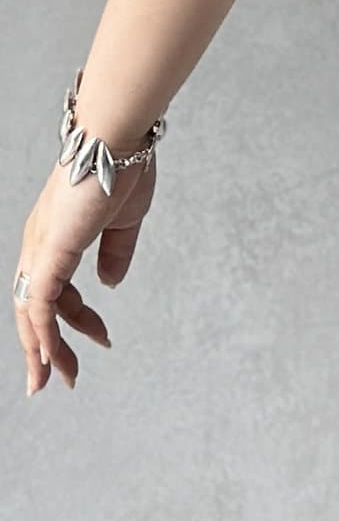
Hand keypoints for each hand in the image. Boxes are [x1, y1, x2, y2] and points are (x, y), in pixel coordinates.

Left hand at [12, 146, 156, 395]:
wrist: (117, 139)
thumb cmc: (124, 168)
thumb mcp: (125, 222)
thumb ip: (116, 253)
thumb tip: (109, 284)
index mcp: (56, 237)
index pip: (56, 292)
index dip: (76, 321)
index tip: (102, 338)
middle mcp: (39, 246)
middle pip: (33, 309)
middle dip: (46, 348)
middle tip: (61, 379)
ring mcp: (40, 249)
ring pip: (30, 313)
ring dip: (42, 350)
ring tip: (54, 381)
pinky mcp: (48, 252)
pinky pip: (38, 303)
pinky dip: (42, 333)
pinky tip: (50, 356)